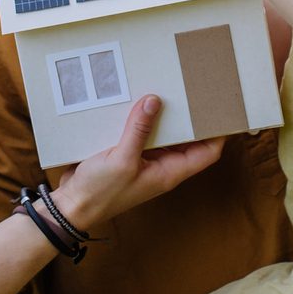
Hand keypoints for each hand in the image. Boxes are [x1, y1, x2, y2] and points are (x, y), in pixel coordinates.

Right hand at [54, 96, 221, 227]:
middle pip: (187, 139)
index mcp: (169, 172)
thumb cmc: (100, 192)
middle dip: (191, 117)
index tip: (221, 109)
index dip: (218, 133)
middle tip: (193, 90)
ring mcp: (143, 159)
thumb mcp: (122, 160)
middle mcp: (161, 165)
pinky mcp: (126, 153)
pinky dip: (140, 119)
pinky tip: (136, 100)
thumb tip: (154, 100)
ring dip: (163, 115)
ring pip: (163, 133)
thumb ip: (139, 130)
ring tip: (167, 87)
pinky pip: (140, 133)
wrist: (71, 205)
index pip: (206, 153)